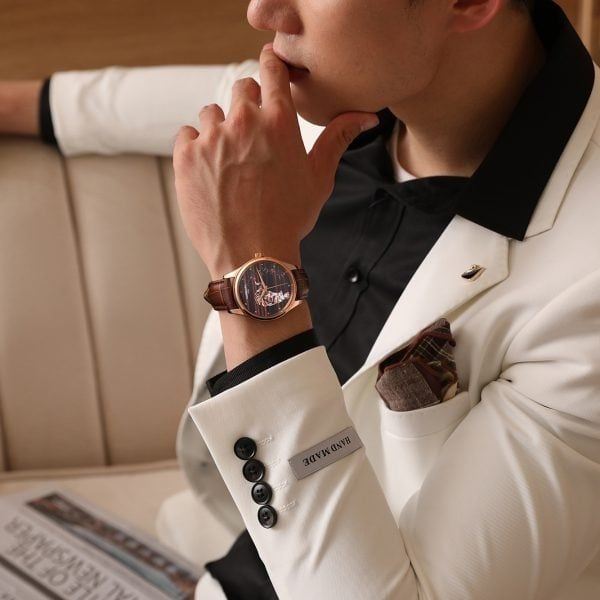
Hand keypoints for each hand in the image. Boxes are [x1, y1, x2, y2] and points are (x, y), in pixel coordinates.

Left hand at [172, 43, 378, 278]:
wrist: (253, 255)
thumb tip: (365, 116)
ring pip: (212, 113)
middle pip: (241, 88)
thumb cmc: (289, 219)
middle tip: (254, 135)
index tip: (270, 75)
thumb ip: (338, 138)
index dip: (271, 67)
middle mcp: (243, 122)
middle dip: (249, 104)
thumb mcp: (320, 177)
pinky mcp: (186, 158)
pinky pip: (187, 135)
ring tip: (230, 160)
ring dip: (221, 128)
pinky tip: (210, 170)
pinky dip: (196, 147)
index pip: (271, 67)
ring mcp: (211, 139)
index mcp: (279, 121)